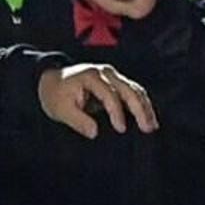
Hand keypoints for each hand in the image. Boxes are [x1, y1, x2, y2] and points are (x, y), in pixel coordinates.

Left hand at [39, 62, 158, 136]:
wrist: (52, 82)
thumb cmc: (56, 96)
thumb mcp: (60, 110)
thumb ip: (77, 121)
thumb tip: (94, 132)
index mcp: (90, 76)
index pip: (109, 94)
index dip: (116, 112)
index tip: (121, 129)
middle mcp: (105, 72)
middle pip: (128, 89)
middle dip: (140, 109)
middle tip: (147, 128)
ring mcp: (112, 75)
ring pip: (135, 89)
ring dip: (145, 107)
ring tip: (152, 125)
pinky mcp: (116, 81)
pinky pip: (134, 91)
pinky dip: (142, 104)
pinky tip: (148, 118)